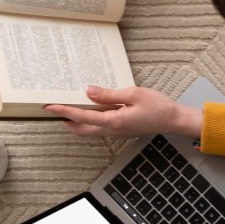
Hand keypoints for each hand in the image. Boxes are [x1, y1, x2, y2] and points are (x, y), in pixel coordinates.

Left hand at [44, 86, 202, 139]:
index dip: (64, 111)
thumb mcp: (133, 94)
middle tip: (54, 110)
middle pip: (82, 129)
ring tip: (68, 109)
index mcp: (114, 121)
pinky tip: (91, 110)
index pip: (82, 116)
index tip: (50, 106)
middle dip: (66, 121)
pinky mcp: (122, 130)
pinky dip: (90, 121)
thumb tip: (88, 91)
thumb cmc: (158, 106)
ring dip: (77, 122)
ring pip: (90, 130)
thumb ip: (108, 94)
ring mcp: (118, 132)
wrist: (174, 120)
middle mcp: (113, 130)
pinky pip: (100, 128)